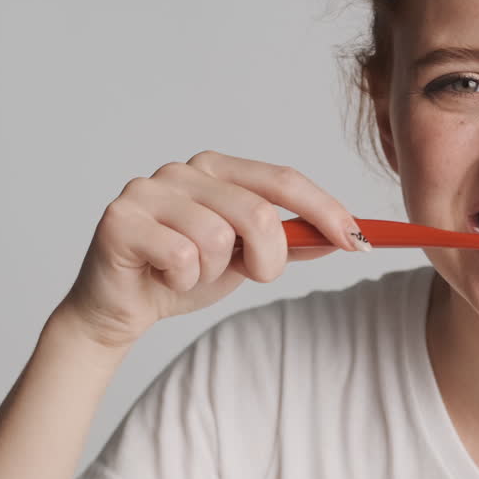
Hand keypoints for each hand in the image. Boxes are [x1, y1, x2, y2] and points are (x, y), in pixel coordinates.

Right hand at [56, 150, 365, 348]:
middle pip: (257, 210)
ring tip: (190, 274)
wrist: (120, 310)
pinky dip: (182, 280)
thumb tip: (346, 236)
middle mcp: (183, 170)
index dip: (325, 209)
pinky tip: (163, 277)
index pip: (283, 180)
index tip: (359, 240)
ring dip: (214, 272)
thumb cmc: (183, 276)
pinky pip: (180, 255)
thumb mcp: (247, 260)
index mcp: (217, 168)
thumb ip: (290, 243)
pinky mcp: (120, 218)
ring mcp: (148, 189)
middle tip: (258, 276)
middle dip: (270, 257)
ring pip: (218, 238)